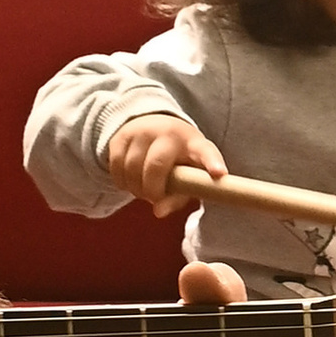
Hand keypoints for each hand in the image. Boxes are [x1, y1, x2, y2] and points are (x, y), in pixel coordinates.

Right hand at [106, 112, 229, 218]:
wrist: (152, 125)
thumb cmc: (177, 161)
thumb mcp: (185, 178)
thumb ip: (177, 198)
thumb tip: (158, 211)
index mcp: (194, 144)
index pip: (206, 152)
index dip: (212, 163)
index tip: (219, 173)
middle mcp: (170, 133)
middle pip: (156, 165)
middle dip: (152, 190)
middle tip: (153, 198)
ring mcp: (144, 131)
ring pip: (132, 168)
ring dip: (135, 188)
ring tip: (143, 188)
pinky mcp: (122, 135)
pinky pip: (116, 166)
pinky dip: (122, 181)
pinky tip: (130, 180)